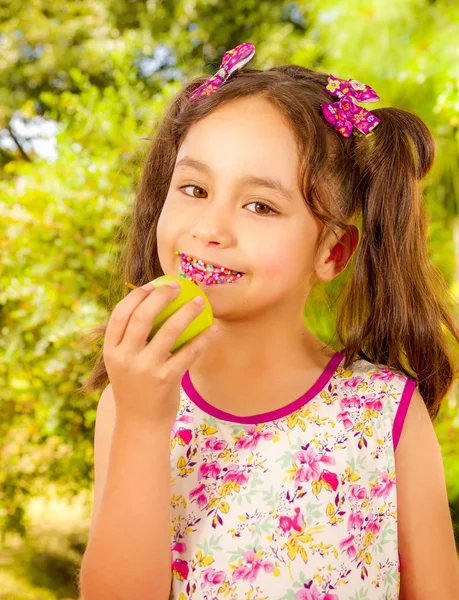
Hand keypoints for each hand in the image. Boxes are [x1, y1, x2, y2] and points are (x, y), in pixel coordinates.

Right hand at [103, 282, 217, 427]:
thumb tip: (151, 303)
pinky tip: (212, 329)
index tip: (153, 285)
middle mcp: (125, 358)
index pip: (120, 314)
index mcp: (111, 351)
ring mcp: (145, 369)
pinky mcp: (165, 380)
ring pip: (169, 331)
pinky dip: (203, 338)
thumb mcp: (123, 363)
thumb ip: (130, 339)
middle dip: (162, 296)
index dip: (136, 296)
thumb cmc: (136, 386)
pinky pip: (188, 352)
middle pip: (142, 317)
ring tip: (199, 301)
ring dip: (187, 311)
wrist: (140, 424)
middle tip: (178, 286)